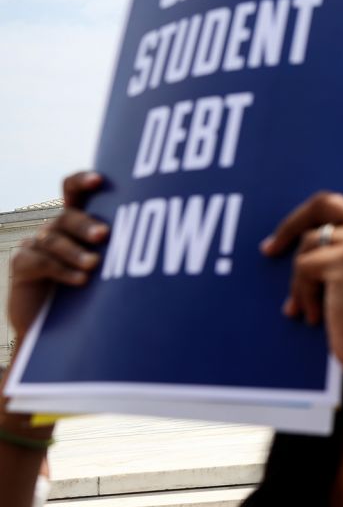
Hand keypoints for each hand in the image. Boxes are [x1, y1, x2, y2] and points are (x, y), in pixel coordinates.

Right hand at [7, 172, 108, 344]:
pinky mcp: (22, 264)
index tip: (99, 180)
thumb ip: (122, 250)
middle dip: (86, 224)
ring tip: (95, 265)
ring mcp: (35, 244)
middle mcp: (56, 227)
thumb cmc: (97, 291)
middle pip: (67, 216)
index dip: (82, 181)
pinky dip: (62, 270)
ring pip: (53, 239)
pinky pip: (39, 261)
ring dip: (76, 252)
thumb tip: (155, 242)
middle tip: (104, 235)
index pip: (74, 190)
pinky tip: (81, 280)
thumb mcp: (112, 268)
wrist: (61, 326)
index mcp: (78, 220)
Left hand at [260, 109, 342, 381]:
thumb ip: (335, 246)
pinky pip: (303, 263)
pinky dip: (299, 293)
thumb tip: (286, 240)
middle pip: (321, 202)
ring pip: (308, 238)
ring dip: (296, 277)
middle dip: (288, 228)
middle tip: (268, 253)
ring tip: (305, 307)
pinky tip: (311, 315)